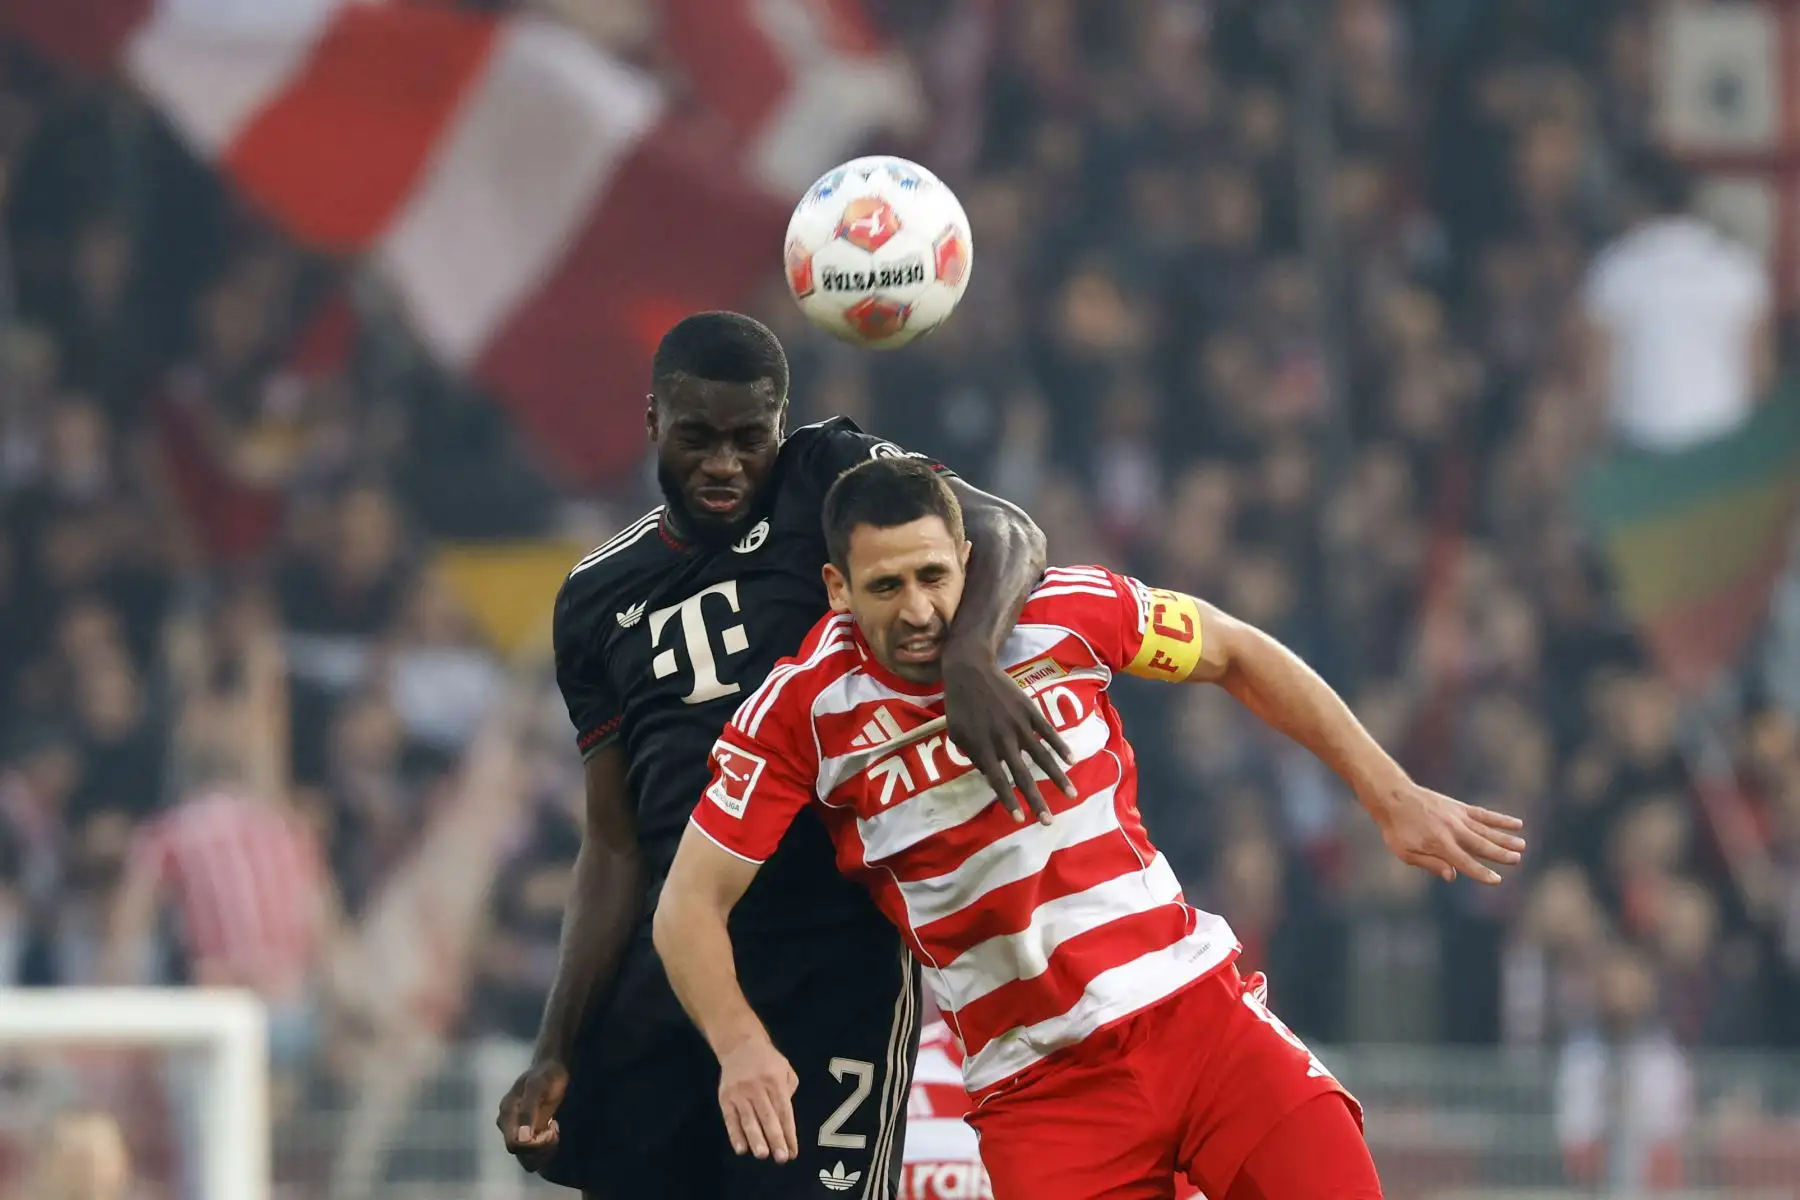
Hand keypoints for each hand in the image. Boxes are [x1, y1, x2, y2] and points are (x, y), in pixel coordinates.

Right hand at [496, 1060, 568, 1171]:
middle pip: (521, 1154)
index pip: (514, 1144)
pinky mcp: (525, 1133)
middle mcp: (507, 1124)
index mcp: (507, 1113)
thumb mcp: (538, 1087)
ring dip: (545, 1149)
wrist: (550, 1068)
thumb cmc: (545, 1075)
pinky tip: (552, 1130)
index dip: (534, 1144)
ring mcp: (516, 1130)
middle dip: (541, 1147)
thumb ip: (528, 1110)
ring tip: (554, 1129)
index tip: (551, 1129)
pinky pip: (532, 1154)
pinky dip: (545, 1148)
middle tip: (554, 1129)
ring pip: (527, 1158)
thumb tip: (522, 1138)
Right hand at [717, 1036, 798, 1162]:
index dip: (789, 1132)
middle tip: (781, 1158)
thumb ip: (788, 1091)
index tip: (793, 1152)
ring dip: (756, 1139)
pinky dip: (735, 1135)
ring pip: (748, 1119)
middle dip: (775, 1139)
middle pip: (768, 1117)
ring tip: (762, 1155)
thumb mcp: (785, 1069)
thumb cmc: (767, 1060)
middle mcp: (757, 1087)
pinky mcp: (725, 1097)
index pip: (784, 1111)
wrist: (739, 1044)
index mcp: (775, 1080)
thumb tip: (785, 1119)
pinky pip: (730, 1119)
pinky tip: (741, 1149)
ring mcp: (739, 1093)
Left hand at [941, 654, 1075, 824]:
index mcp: (983, 747)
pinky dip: (1060, 746)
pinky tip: (1071, 760)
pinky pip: (1048, 732)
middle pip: (1022, 775)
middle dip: (1036, 800)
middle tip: (1048, 821)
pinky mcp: (1030, 710)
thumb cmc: (960, 705)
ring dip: (1057, 778)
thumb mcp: (957, 734)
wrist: (972, 671)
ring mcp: (1019, 724)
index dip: (1009, 800)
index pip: (998, 780)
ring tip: (1071, 795)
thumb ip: (973, 755)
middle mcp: (1003, 739)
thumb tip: (989, 774)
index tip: (1021, 819)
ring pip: (1042, 757)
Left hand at [1364, 782, 1525, 884]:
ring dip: (1505, 838)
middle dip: (1500, 854)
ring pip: (1486, 830)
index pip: (1465, 862)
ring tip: (1523, 845)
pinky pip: (1484, 814)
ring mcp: (1457, 817)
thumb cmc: (1397, 829)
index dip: (1481, 872)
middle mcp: (1452, 830)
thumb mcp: (1405, 852)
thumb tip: (1452, 876)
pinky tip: (1516, 823)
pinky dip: (1500, 819)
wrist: (1393, 797)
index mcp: (1439, 844)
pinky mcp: (1459, 807)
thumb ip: (1430, 864)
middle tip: (1517, 860)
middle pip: (1481, 845)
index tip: (1496, 880)